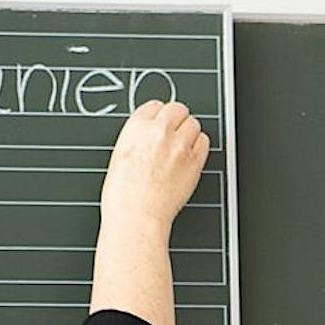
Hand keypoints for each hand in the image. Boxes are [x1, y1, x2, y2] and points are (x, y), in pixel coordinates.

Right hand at [99, 100, 210, 232]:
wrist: (135, 218)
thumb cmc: (123, 197)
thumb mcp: (120, 157)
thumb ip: (139, 139)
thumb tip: (151, 134)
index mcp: (136, 128)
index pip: (156, 106)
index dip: (159, 118)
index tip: (160, 127)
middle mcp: (159, 132)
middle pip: (178, 109)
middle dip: (176, 121)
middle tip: (173, 137)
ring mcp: (179, 145)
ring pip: (193, 124)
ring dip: (189, 134)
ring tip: (180, 151)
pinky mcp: (193, 161)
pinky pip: (204, 142)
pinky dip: (199, 147)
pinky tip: (188, 159)